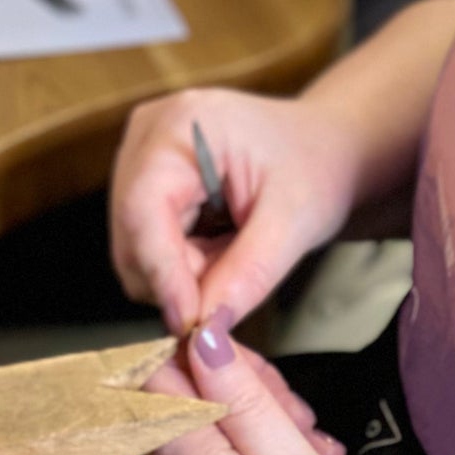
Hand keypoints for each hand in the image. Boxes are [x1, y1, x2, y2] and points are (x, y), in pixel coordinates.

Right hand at [110, 89, 362, 336]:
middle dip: (177, 276)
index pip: (143, 207)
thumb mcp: (294, 221)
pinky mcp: (145, 176)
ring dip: (181, 272)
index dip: (161, 270)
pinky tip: (219, 246)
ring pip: (135, 245)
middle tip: (233, 285)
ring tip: (234, 253)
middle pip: (132, 232)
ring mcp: (142, 152)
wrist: (322, 146)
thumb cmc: (315, 166)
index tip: (190, 322)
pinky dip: (180, 262)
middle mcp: (149, 131)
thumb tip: (204, 332)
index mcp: (184, 123)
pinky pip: (145, 243)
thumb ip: (248, 274)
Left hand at [145, 323, 393, 454]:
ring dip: (259, 429)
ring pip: (203, 438)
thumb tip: (201, 337)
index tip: (263, 375)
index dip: (212, 354)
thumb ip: (244, 399)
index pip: (160, 372)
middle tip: (299, 419)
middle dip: (243, 392)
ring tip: (313, 454)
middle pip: (181, 403)